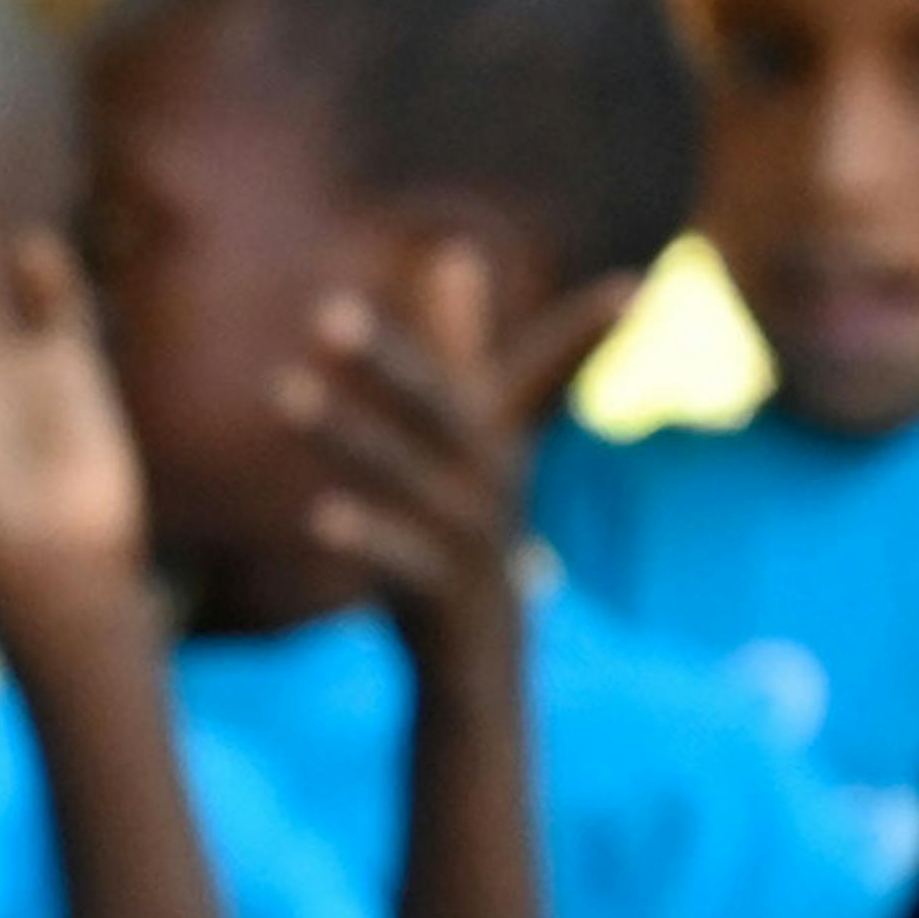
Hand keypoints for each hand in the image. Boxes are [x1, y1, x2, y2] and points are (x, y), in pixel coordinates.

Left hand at [282, 246, 625, 648]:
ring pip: (411, 479)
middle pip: (445, 410)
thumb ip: (457, 345)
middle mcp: (494, 484)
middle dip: (390, 359)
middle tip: (329, 314)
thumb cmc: (459, 532)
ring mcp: (475, 543)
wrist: (476, 667)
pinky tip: (319, 516)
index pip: (546, 372)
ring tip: (284, 392)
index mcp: (495, 442)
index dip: (588, 333)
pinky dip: (369, 537)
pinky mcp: (448, 600)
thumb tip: (455, 250)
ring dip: (348, 434)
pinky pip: (406, 564)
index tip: (634, 288)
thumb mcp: (463, 438)